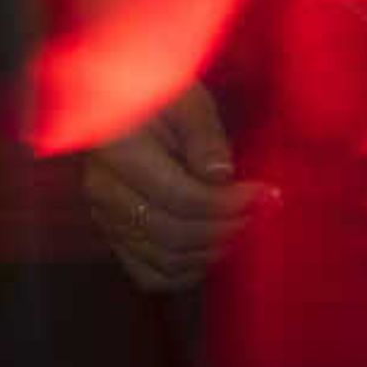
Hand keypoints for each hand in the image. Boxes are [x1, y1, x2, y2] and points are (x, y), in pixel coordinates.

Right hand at [84, 85, 263, 293]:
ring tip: (241, 228)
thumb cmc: (159, 92)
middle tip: (258, 213)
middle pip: (171, 233)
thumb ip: (202, 135)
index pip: (177, 197)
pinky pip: (147, 274)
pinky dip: (183, 274)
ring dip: (209, 252)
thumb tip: (220, 177)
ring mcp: (104, 218)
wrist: (124, 100)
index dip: (225, 203)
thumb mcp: (186, 97)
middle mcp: (104, 192)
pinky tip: (211, 254)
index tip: (263, 193)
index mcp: (117, 151)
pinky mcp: (113, 234)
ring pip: (162, 259)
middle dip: (223, 228)